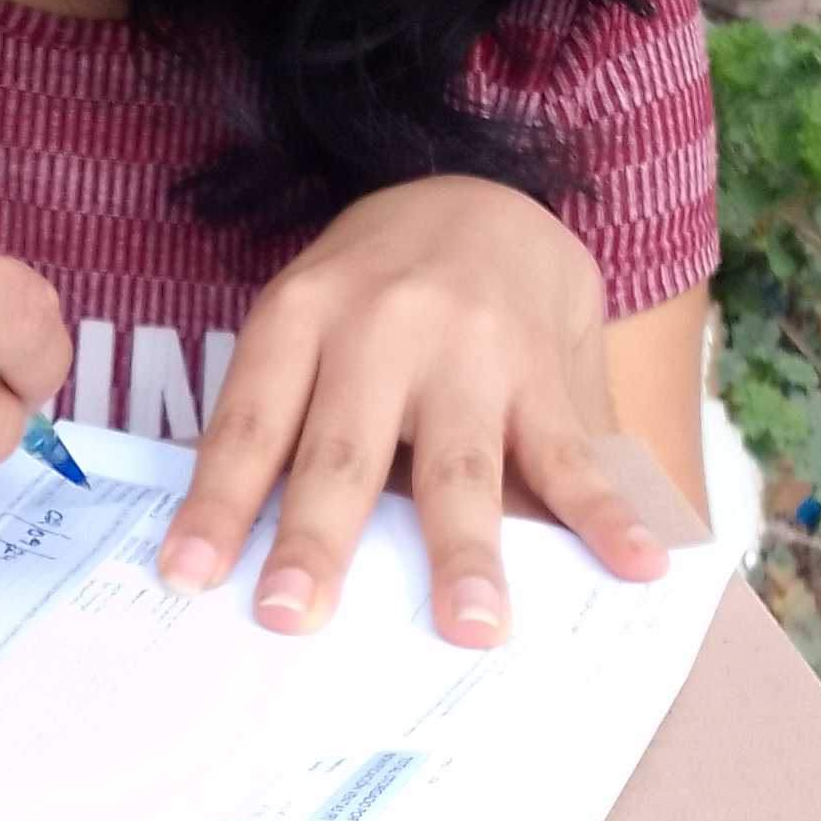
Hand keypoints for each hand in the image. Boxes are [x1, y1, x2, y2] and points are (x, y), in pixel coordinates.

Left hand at [158, 178, 663, 642]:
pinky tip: (632, 563)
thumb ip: (284, 420)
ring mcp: (469, 348)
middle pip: (343, 451)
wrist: (477, 194)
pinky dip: (604, 512)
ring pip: (458, 463)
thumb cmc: (369, 294)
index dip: (216, 504)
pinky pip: (570, 451)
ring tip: (471, 626)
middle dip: (317, 537)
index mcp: (301, 319)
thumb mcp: (306, 322)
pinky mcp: (543, 367)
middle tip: (293, 615)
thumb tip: (226, 550)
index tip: (187, 578)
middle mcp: (379, 327)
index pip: (251, 425)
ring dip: (465, 549)